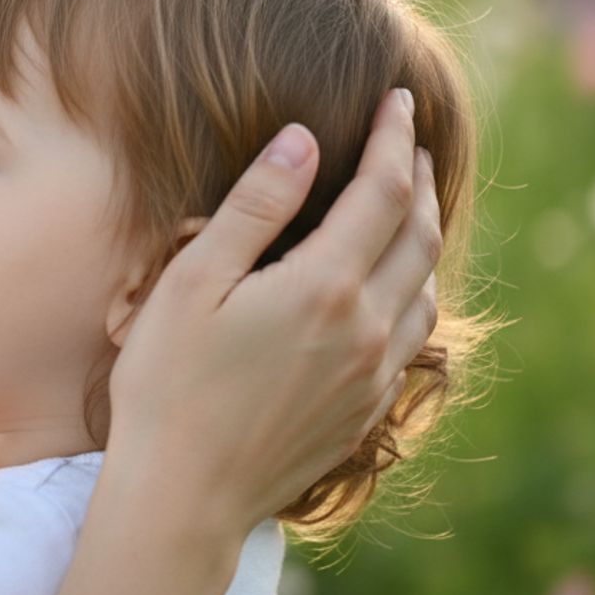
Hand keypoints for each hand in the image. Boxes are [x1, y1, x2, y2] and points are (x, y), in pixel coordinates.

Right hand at [106, 87, 441, 531]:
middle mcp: (366, 329)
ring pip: (425, 289)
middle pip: (418, 236)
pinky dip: (413, 290)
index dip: (394, 139)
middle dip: (418, 180)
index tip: (399, 99)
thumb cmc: (168, 382)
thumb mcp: (194, 281)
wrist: (184, 495)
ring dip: (422, 236)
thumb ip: (254, 208)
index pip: (382, 191)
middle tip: (410, 140)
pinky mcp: (365, 413)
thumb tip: (302, 141)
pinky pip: (411, 337)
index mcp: (325, 287)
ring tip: (407, 204)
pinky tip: (391, 287)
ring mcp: (372, 376)